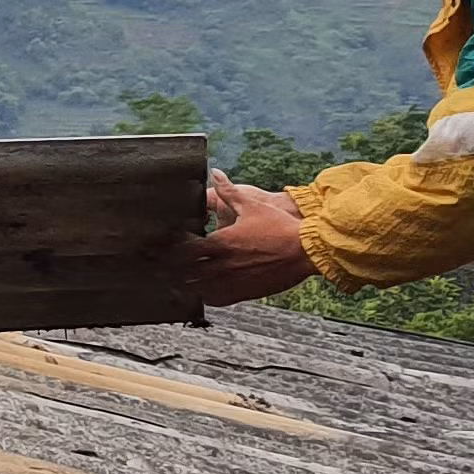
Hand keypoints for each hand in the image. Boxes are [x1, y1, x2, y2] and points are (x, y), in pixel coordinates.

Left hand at [182, 174, 312, 305]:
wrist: (305, 251)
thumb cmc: (280, 226)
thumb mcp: (251, 204)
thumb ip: (228, 191)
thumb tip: (215, 173)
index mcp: (222, 242)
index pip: (185, 248)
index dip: (174, 247)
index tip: (170, 244)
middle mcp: (224, 264)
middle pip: (186, 271)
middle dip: (176, 267)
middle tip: (168, 264)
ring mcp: (233, 281)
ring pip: (198, 288)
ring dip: (188, 283)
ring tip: (182, 277)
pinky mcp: (244, 293)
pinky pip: (217, 300)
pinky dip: (206, 295)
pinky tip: (203, 289)